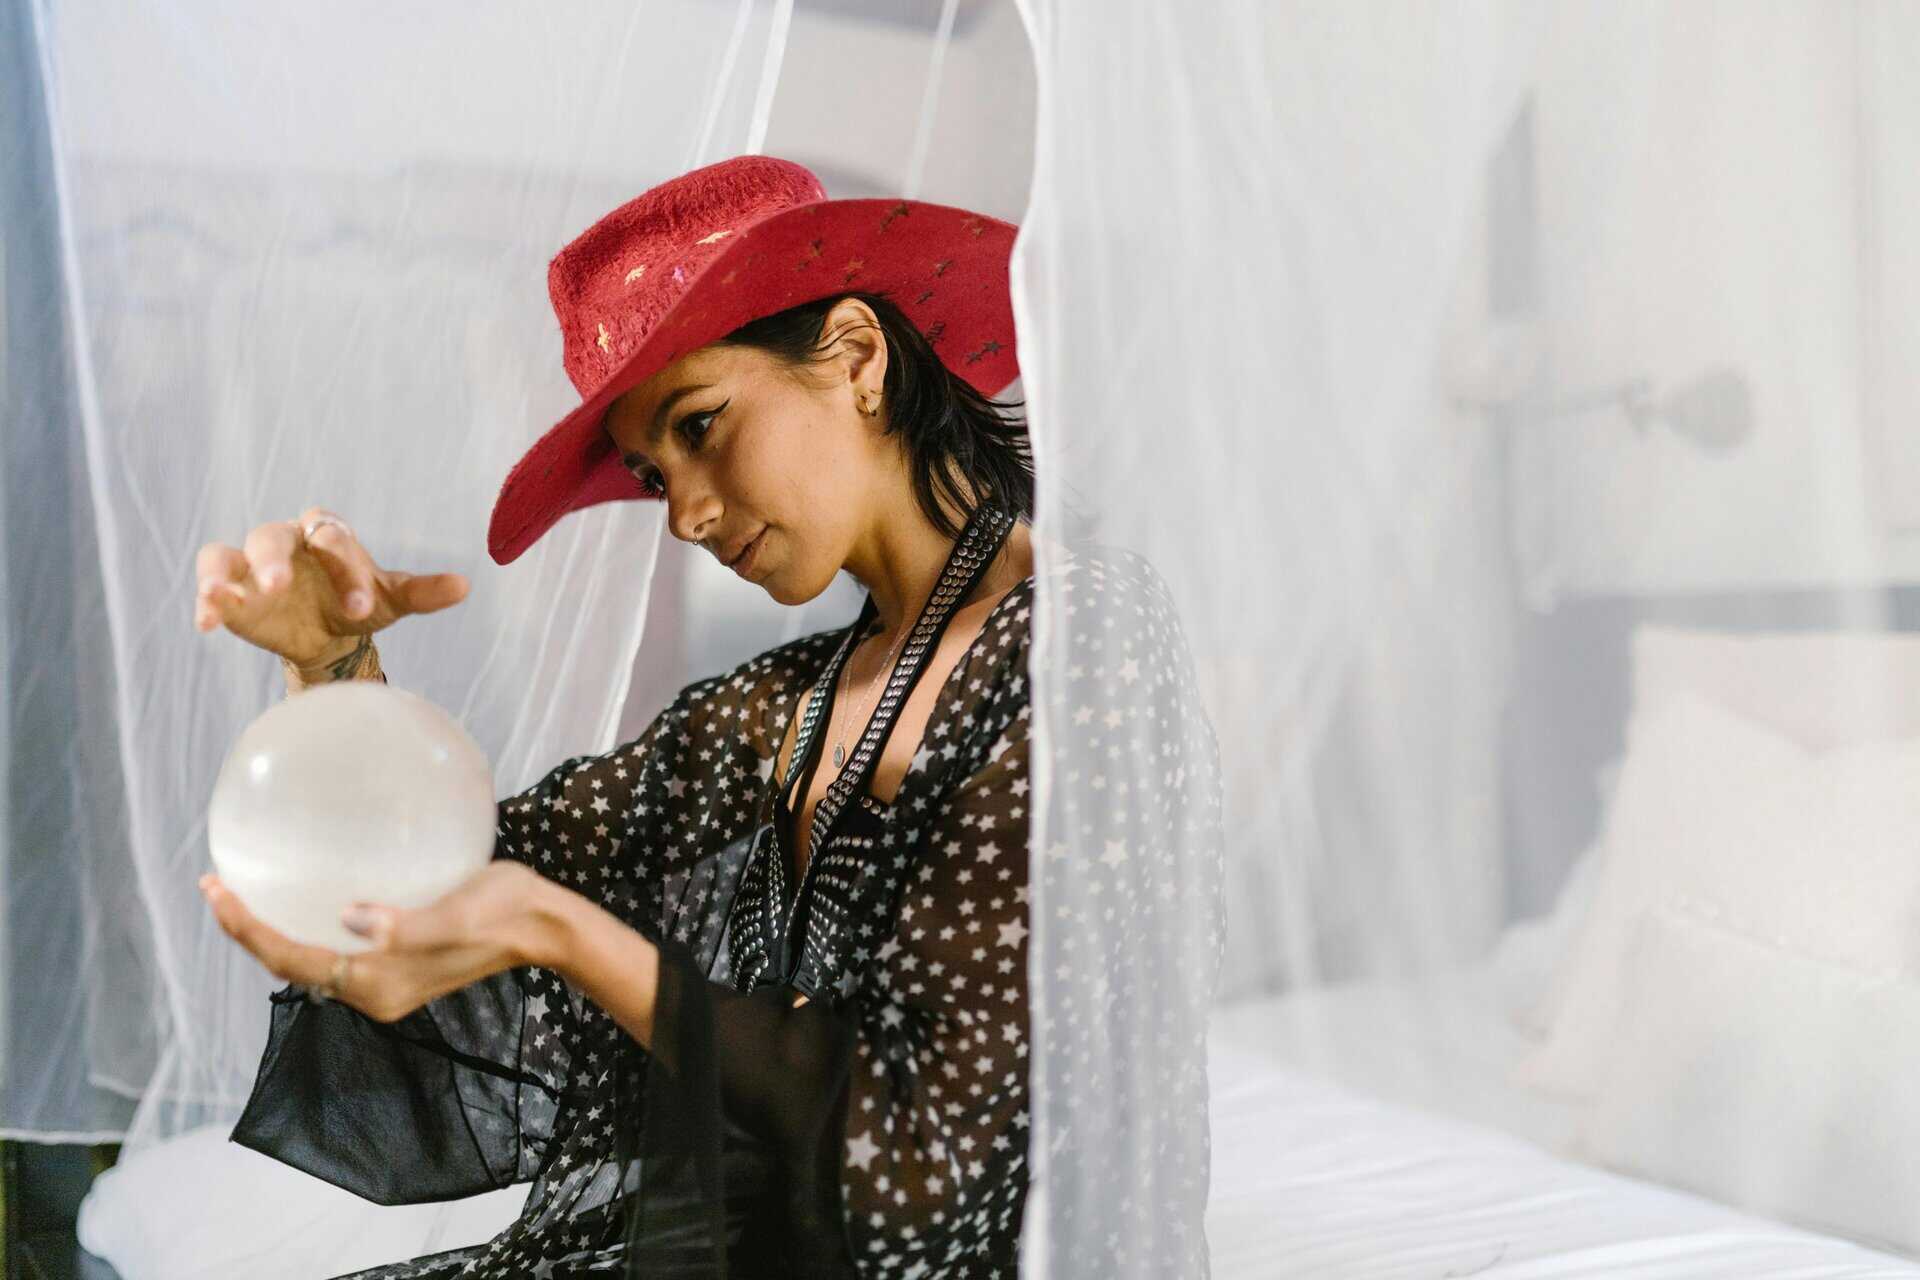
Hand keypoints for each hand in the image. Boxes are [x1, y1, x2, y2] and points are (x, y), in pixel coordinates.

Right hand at [193, 506, 469, 670]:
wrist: (330, 634)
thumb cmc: (360, 603)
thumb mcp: (393, 601)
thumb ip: (423, 592)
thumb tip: (465, 586)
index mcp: (328, 533)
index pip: (332, 537)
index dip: (346, 568)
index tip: (361, 607)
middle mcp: (286, 541)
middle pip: (272, 536)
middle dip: (275, 559)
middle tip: (282, 585)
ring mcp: (251, 564)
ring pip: (226, 554)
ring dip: (222, 574)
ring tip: (222, 596)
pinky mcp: (230, 589)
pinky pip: (210, 584)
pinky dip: (205, 600)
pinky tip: (207, 624)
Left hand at [199, 862, 567, 1023]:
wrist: (543, 925)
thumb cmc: (505, 911)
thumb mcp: (456, 913)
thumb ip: (404, 925)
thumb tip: (352, 917)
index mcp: (378, 982)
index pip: (293, 959)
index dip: (249, 928)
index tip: (218, 890)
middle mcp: (373, 990)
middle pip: (290, 963)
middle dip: (248, 929)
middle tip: (215, 884)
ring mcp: (384, 980)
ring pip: (308, 958)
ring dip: (271, 929)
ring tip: (241, 891)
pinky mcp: (396, 963)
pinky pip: (332, 949)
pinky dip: (304, 925)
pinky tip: (301, 898)